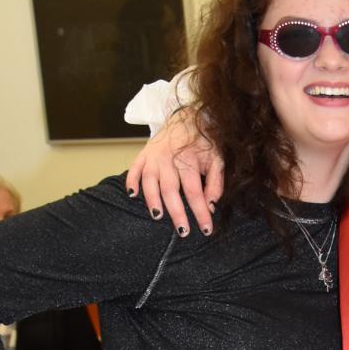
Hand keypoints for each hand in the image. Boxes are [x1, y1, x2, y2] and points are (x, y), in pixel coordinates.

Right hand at [124, 108, 223, 237]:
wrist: (186, 117)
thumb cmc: (203, 142)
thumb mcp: (217, 158)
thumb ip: (215, 182)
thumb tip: (211, 205)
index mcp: (188, 160)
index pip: (195, 192)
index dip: (200, 212)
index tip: (206, 230)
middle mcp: (168, 158)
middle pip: (171, 190)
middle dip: (177, 213)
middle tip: (183, 232)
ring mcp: (153, 156)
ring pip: (149, 181)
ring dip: (152, 200)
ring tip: (158, 216)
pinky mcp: (143, 154)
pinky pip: (134, 169)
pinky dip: (131, 181)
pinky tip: (133, 195)